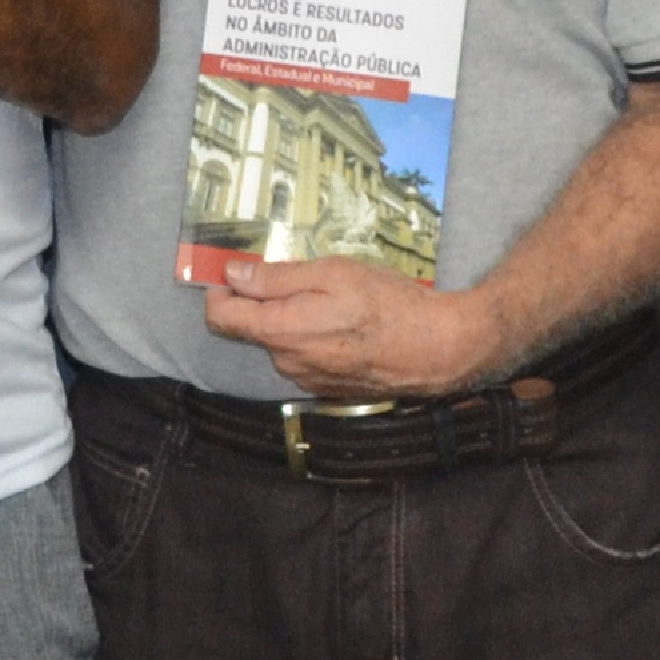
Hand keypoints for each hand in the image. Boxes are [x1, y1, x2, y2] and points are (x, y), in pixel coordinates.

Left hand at [201, 254, 500, 399]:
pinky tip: (349, 327)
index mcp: (280, 332)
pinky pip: (306, 357)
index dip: (221, 290)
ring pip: (283, 342)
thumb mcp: (333, 274)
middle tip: (308, 278)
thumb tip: (233, 274)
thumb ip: (277, 277)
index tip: (236, 271)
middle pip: (254, 328)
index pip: (221, 317)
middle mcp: (286, 362)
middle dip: (268, 301)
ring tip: (337, 302)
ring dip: (296, 320)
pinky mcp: (328, 388)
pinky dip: (316, 339)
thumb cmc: (388, 304)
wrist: (438, 348)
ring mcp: (307, 379)